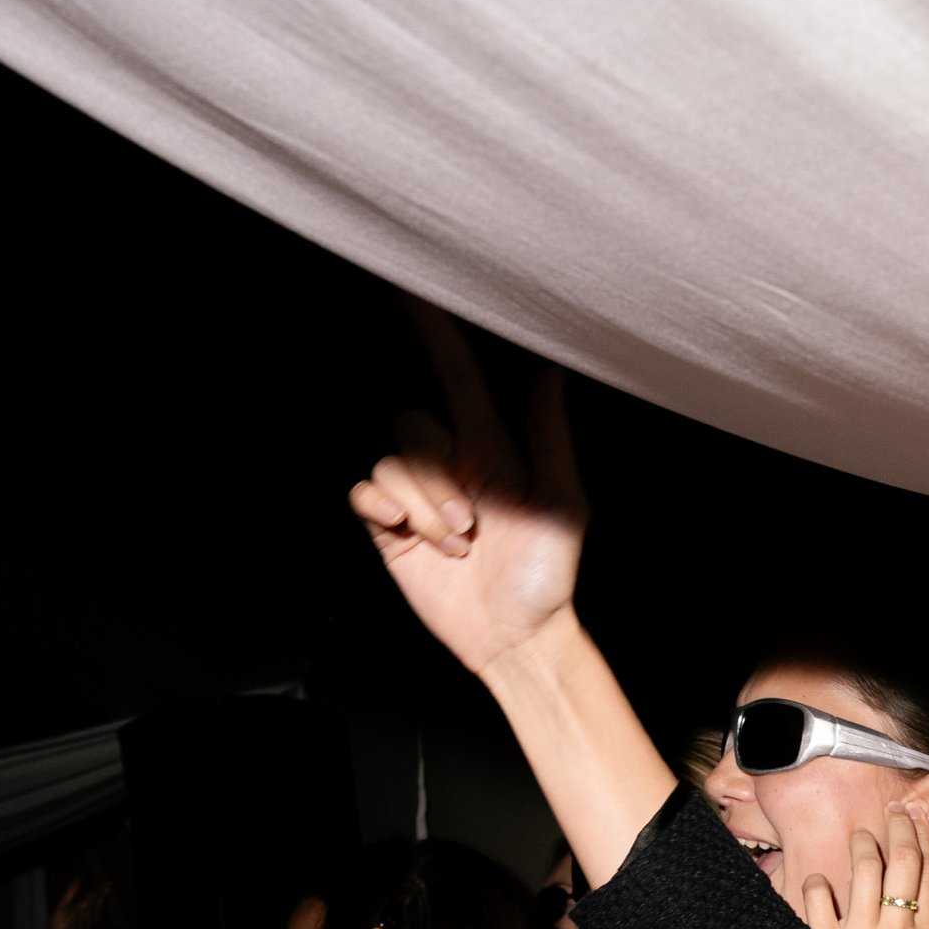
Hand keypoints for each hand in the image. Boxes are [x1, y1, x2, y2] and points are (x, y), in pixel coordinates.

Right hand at [349, 304, 587, 674]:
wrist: (515, 636)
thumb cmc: (547, 576)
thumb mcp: (563, 504)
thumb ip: (549, 438)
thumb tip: (551, 375)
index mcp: (490, 448)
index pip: (456, 378)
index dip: (434, 334)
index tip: (412, 291)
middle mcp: (450, 464)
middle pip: (413, 425)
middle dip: (436, 477)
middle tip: (471, 527)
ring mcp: (417, 497)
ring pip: (391, 463)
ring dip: (422, 508)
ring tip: (456, 546)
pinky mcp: (390, 528)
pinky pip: (365, 493)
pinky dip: (384, 511)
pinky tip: (409, 537)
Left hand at [798, 802, 928, 928]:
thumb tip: (920, 912)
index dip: (922, 839)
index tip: (916, 819)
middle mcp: (897, 928)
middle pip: (901, 859)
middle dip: (898, 828)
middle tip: (891, 813)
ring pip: (863, 868)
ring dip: (862, 846)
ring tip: (859, 839)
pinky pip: (818, 896)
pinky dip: (817, 884)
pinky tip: (817, 884)